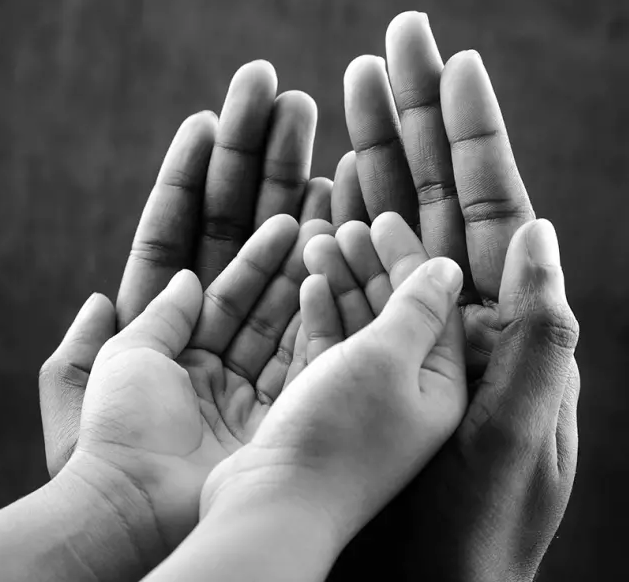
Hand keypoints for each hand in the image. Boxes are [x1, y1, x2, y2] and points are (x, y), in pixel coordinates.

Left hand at [40, 61, 329, 477]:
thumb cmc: (110, 442)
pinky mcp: (281, 392)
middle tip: (283, 113)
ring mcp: (248, 363)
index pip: (180, 237)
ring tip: (319, 164)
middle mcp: (208, 341)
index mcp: (159, 328)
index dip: (195, 182)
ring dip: (294, 221)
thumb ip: (136, 317)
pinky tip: (331, 232)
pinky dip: (316, 285)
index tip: (212, 124)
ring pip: (276, 280)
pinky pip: (301, 329)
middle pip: (234, 245)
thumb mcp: (104, 366)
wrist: (134, 512)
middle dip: (257, 180)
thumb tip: (178, 277)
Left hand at [64, 213, 337, 557]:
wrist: (133, 501)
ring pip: (285, 336)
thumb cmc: (119, 427)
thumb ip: (159, 313)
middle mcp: (217, 377)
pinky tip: (334, 290)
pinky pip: (300, 371)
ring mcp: (248, 402)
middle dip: (289, 267)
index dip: (252, 259)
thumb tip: (185, 278)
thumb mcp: (126, 354)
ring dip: (309, 290)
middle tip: (322, 223)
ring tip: (336, 244)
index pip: (223, 296)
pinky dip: (318, 332)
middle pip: (260, 310)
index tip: (285, 223)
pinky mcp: (273, 425)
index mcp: (178, 356)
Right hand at [200, 250, 466, 552]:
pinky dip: (321, 316)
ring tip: (318, 243)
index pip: (435, 304)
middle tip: (344, 225)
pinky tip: (309, 285)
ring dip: (342, 283)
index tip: (382, 217)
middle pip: (395, 312)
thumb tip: (448, 267)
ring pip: (358, 328)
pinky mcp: (324, 409)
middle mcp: (408, 395)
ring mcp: (364, 404)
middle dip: (371, 264)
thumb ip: (418, 308)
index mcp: (441, 386)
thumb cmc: (338, 437)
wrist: (275, 506)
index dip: (410, 256)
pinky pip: (330, 350)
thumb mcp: (388, 360)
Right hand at [332, 11, 579, 580]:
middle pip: (434, 198)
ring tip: (340, 100)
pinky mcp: (354, 361)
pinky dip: (335, 238)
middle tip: (387, 47)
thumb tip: (542, 234)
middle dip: (411, 122)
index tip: (451, 60)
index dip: (473, 129)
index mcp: (502, 325)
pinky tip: (323, 198)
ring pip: (384, 230)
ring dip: (367, 165)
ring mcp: (401, 335)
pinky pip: (346, 286)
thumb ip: (540, 331)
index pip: (492, 204)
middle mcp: (455, 321)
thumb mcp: (520, 431)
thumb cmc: (471, 525)